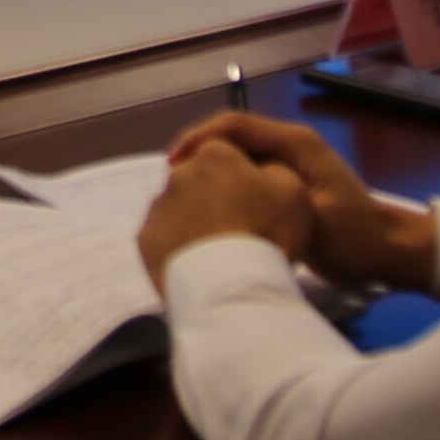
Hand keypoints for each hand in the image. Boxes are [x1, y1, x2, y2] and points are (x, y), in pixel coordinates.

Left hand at [139, 136, 313, 286]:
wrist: (229, 285)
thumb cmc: (266, 233)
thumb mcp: (293, 192)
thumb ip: (276, 171)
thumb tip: (262, 171)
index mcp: (214, 155)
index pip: (226, 154)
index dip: (241, 177)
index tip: (253, 203)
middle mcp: (179, 173)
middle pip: (199, 179)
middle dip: (215, 197)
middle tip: (237, 229)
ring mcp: (158, 206)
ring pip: (179, 208)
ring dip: (195, 221)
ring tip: (218, 251)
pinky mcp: (145, 239)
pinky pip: (164, 236)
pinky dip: (178, 245)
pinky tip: (198, 263)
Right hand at [168, 110, 438, 290]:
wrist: (389, 254)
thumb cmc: (354, 237)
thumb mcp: (313, 216)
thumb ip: (272, 195)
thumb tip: (226, 181)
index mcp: (295, 144)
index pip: (235, 125)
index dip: (200, 139)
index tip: (175, 165)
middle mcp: (288, 148)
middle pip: (231, 139)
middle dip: (199, 157)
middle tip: (172, 187)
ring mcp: (287, 167)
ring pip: (237, 161)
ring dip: (210, 175)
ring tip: (184, 199)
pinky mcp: (284, 188)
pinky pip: (247, 180)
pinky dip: (226, 190)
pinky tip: (211, 211)